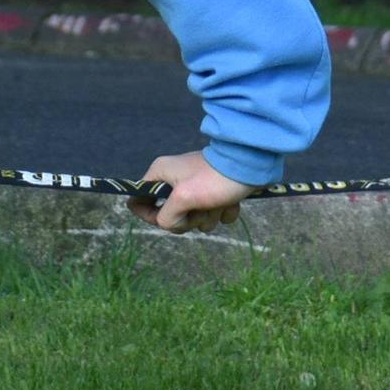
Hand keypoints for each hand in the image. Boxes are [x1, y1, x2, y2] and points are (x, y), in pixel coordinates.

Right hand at [134, 151, 254, 233]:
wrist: (251, 166)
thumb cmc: (214, 179)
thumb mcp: (183, 198)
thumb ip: (167, 216)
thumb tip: (169, 224)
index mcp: (161, 173)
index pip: (138, 200)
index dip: (150, 215)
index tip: (170, 216)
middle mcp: (175, 179)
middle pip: (169, 215)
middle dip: (188, 218)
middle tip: (200, 206)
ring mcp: (196, 187)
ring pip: (194, 219)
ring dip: (209, 216)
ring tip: (219, 202)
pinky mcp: (215, 193)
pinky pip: (213, 215)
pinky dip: (223, 213)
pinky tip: (231, 201)